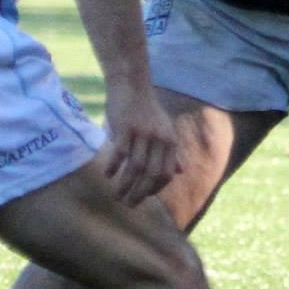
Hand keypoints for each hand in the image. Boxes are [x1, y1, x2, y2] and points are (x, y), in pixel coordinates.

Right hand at [96, 82, 181, 206]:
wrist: (132, 84)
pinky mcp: (125, 127)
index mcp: (170, 141)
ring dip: (125, 186)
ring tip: (116, 195)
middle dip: (140, 194)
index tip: (142, 196)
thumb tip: (180, 172)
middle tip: (128, 204)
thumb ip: (172, 152)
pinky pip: (120, 154)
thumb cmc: (147, 110)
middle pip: (151, 175)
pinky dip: (114, 168)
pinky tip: (108, 175)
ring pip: (135, 168)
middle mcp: (159, 139)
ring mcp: (142, 133)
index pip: (166, 175)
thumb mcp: (165, 130)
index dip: (154, 189)